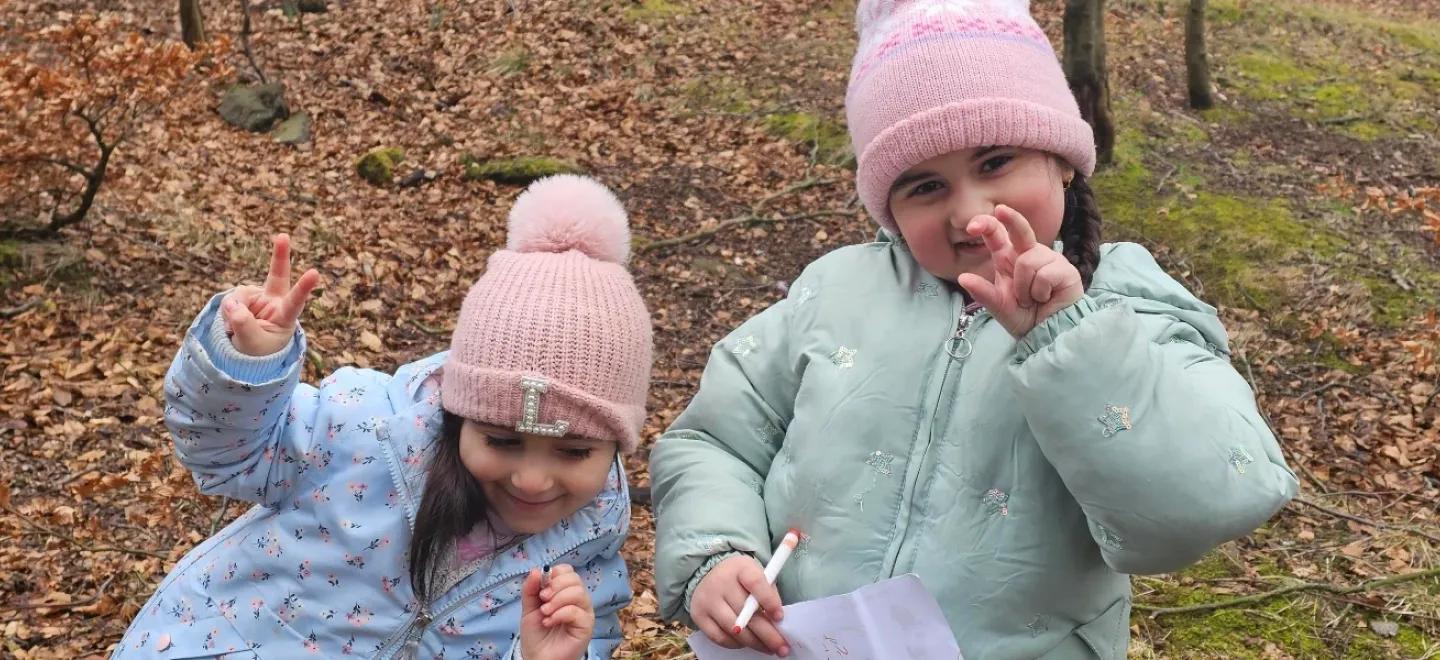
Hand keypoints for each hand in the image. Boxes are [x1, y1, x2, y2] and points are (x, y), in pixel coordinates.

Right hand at [220, 234, 320, 355]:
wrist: (248, 350)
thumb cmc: (259, 351)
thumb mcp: (251, 344)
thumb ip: (243, 325)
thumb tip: (231, 303)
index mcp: (286, 316)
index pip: (295, 301)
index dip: (304, 288)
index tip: (315, 273)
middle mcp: (275, 301)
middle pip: (278, 275)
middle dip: (280, 255)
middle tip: (283, 236)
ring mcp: (259, 296)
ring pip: (239, 297)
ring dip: (233, 313)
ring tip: (236, 329)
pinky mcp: (244, 296)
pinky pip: (229, 301)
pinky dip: (227, 313)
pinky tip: (232, 322)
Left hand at [520, 564, 593, 659]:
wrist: (538, 658)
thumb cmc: (537, 635)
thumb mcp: (529, 608)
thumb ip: (531, 589)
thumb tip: (536, 570)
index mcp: (566, 592)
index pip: (568, 571)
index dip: (555, 574)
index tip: (541, 588)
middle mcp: (578, 600)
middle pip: (575, 579)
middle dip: (555, 586)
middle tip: (542, 600)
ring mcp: (584, 612)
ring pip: (578, 593)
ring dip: (557, 600)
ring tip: (545, 613)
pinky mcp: (586, 626)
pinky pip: (576, 611)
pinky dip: (559, 614)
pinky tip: (549, 622)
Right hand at [689, 556, 789, 656]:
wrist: (707, 573)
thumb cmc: (740, 578)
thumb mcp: (756, 574)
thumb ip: (768, 593)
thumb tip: (777, 622)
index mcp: (740, 568)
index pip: (755, 583)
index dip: (769, 601)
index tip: (780, 617)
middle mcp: (721, 583)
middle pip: (746, 613)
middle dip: (768, 634)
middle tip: (783, 648)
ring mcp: (708, 600)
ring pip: (734, 629)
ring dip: (755, 643)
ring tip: (769, 649)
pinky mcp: (699, 616)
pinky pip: (720, 638)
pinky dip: (736, 644)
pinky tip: (748, 644)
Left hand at [956, 205, 1083, 337]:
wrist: (1048, 333)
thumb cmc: (1023, 316)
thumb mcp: (998, 306)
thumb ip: (983, 293)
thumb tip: (963, 278)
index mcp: (1008, 259)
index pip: (997, 235)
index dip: (987, 225)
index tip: (973, 226)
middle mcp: (1028, 254)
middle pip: (1020, 229)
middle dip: (1011, 218)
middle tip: (1001, 211)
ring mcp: (1048, 259)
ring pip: (1028, 261)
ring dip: (1025, 287)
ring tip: (1032, 299)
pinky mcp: (1066, 270)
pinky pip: (1045, 274)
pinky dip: (1040, 292)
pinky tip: (1046, 297)